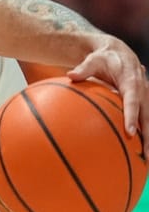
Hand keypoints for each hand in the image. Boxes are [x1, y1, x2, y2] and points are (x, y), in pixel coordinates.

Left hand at [67, 35, 148, 154]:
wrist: (119, 52)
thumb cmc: (103, 58)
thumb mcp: (93, 60)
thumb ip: (83, 68)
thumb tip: (70, 75)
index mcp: (131, 82)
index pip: (133, 101)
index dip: (132, 116)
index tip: (130, 132)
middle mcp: (142, 91)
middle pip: (147, 116)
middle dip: (148, 135)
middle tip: (145, 154)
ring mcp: (145, 97)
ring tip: (146, 159)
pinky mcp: (143, 102)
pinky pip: (145, 118)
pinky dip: (146, 133)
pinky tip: (141, 150)